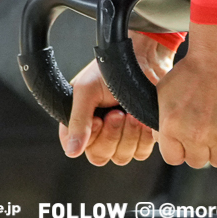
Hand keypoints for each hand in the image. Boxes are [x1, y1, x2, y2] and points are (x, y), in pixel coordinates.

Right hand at [59, 33, 172, 163]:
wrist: (144, 60)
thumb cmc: (112, 69)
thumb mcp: (86, 90)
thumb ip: (77, 121)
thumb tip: (71, 151)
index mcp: (80, 120)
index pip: (75, 148)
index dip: (88, 138)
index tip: (97, 120)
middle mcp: (99, 131)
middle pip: (100, 155)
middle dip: (111, 134)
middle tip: (117, 113)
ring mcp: (121, 136)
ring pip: (121, 157)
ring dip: (128, 135)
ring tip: (131, 113)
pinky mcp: (141, 137)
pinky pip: (140, 152)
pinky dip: (142, 138)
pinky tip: (142, 119)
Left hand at [154, 23, 216, 168]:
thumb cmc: (196, 68)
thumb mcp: (165, 92)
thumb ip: (162, 122)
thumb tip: (163, 140)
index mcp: (174, 127)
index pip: (174, 158)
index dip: (181, 148)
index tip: (187, 140)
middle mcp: (198, 136)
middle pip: (198, 161)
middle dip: (201, 148)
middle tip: (207, 129)